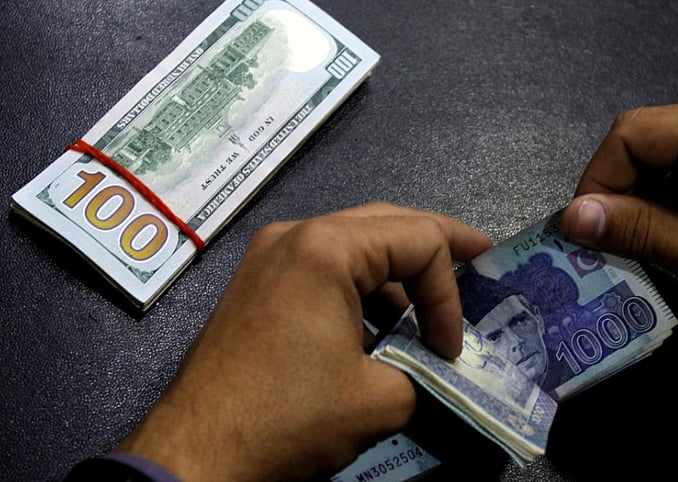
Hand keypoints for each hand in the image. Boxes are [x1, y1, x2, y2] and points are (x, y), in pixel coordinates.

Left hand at [113, 202, 491, 480]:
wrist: (197, 453)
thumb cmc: (287, 417)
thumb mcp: (380, 398)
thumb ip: (427, 372)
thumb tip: (438, 369)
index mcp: (326, 247)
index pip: (420, 240)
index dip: (450, 292)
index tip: (451, 348)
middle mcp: (295, 235)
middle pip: (387, 224)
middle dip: (436, 248)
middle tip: (479, 261)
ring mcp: (269, 257)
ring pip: (354, 246)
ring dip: (396, 277)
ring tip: (428, 314)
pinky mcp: (257, 285)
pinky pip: (323, 271)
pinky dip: (359, 292)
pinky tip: (377, 329)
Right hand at [561, 81, 677, 326]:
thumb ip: (642, 233)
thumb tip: (575, 218)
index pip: (630, 135)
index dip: (595, 183)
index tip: (582, 231)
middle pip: (651, 136)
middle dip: (622, 190)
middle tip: (608, 242)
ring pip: (675, 145)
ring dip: (650, 191)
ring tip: (640, 240)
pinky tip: (676, 224)